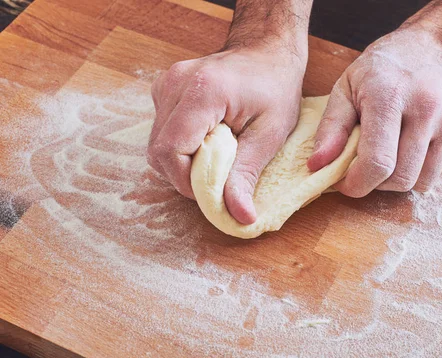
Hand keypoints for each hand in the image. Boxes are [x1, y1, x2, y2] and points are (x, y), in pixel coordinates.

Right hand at [148, 46, 305, 223]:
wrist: (267, 49)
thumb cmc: (275, 86)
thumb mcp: (270, 134)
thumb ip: (247, 175)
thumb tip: (239, 216)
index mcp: (202, 92)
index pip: (170, 152)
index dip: (187, 182)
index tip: (215, 191)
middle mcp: (174, 84)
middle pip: (159, 152)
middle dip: (185, 176)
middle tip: (219, 177)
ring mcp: (165, 84)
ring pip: (158, 145)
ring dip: (184, 163)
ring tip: (217, 157)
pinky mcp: (165, 89)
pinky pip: (163, 132)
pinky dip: (182, 148)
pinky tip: (208, 141)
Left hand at [308, 27, 441, 194]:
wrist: (436, 44)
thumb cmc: (384, 68)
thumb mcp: (347, 87)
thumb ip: (331, 128)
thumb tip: (317, 166)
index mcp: (390, 97)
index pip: (377, 163)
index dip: (358, 183)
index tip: (346, 183)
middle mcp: (426, 109)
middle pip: (400, 179)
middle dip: (377, 184)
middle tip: (366, 168)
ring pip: (422, 182)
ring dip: (400, 180)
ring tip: (389, 157)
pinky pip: (441, 170)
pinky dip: (421, 169)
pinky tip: (411, 147)